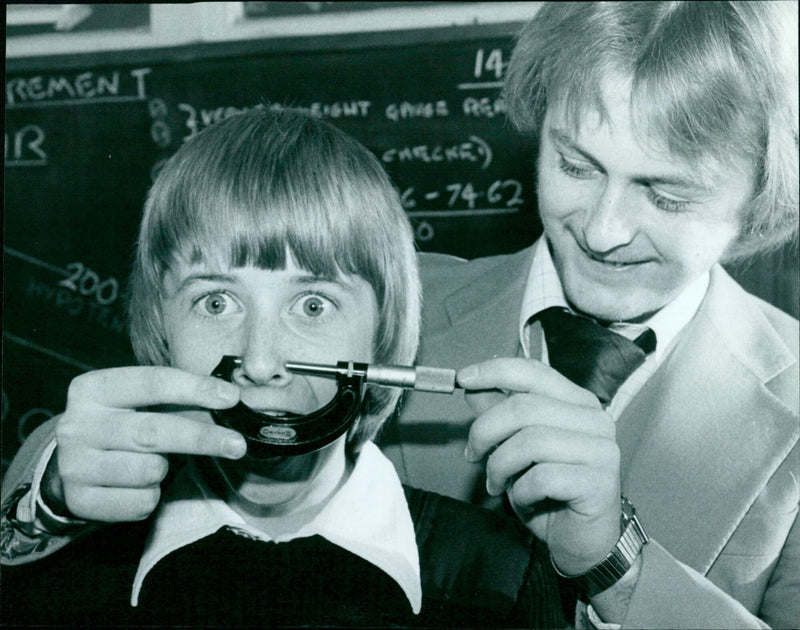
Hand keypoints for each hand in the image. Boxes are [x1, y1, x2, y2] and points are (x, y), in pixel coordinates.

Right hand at [45, 366, 244, 522]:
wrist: (74, 464)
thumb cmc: (123, 424)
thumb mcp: (141, 402)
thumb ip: (179, 398)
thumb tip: (233, 400)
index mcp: (93, 388)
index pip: (153, 382)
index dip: (196, 389)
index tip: (232, 397)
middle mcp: (76, 425)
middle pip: (153, 431)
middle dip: (202, 438)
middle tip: (237, 445)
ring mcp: (73, 465)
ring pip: (148, 471)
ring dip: (166, 470)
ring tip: (156, 463)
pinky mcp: (79, 501)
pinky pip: (140, 502)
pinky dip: (152, 496)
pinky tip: (138, 486)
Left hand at [459, 357, 620, 575]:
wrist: (583, 542)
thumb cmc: (550, 492)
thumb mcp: (516, 448)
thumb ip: (499, 414)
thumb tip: (472, 387)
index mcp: (577, 403)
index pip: (534, 372)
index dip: (495, 371)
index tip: (463, 379)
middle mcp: (595, 420)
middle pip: (524, 407)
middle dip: (485, 431)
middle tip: (472, 454)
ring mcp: (601, 450)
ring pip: (530, 441)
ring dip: (500, 466)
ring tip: (496, 483)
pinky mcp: (599, 483)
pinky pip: (542, 477)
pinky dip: (520, 491)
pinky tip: (523, 500)